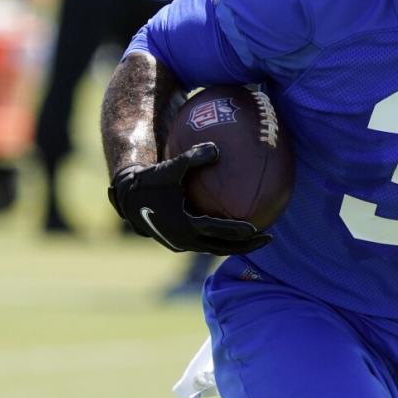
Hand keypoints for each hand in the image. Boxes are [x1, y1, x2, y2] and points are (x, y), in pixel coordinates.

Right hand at [108, 143, 271, 255]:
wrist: (129, 197)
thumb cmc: (151, 180)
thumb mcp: (170, 167)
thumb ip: (193, 158)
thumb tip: (217, 148)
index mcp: (183, 225)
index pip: (215, 231)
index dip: (236, 232)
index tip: (255, 229)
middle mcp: (184, 240)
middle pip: (221, 248)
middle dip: (245, 246)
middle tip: (268, 238)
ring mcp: (182, 244)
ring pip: (215, 248)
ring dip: (237, 245)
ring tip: (259, 237)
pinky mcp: (182, 242)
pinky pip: (208, 243)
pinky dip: (224, 239)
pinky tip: (239, 229)